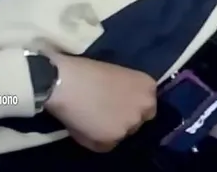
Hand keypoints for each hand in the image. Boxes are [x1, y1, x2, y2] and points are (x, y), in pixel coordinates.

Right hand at [43, 54, 157, 152]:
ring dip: (109, 130)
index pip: (147, 106)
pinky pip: (106, 145)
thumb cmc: (87, 71)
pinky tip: (84, 126)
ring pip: (121, 134)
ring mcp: (131, 123)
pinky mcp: (114, 138)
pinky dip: (95, 140)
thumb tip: (119, 104)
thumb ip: (127, 92)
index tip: (118, 106)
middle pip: (137, 121)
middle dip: (123, 119)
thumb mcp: (118, 76)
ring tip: (91, 119)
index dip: (132, 107)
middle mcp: (145, 106)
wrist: (68, 83)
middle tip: (104, 113)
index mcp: (148, 86)